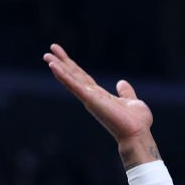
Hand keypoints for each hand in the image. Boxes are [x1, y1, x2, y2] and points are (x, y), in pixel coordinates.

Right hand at [43, 44, 158, 166]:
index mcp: (100, 95)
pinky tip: (53, 66)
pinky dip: (63, 76)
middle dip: (61, 64)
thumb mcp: (132, 101)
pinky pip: (74, 85)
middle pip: (73, 76)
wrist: (138, 133)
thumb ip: (125, 92)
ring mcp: (89, 98)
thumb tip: (121, 82)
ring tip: (47, 56)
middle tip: (49, 52)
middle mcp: (91, 96)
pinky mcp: (90, 100)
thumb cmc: (137, 122)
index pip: (82, 77)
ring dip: (58, 67)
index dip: (72, 66)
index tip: (62, 55)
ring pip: (70, 79)